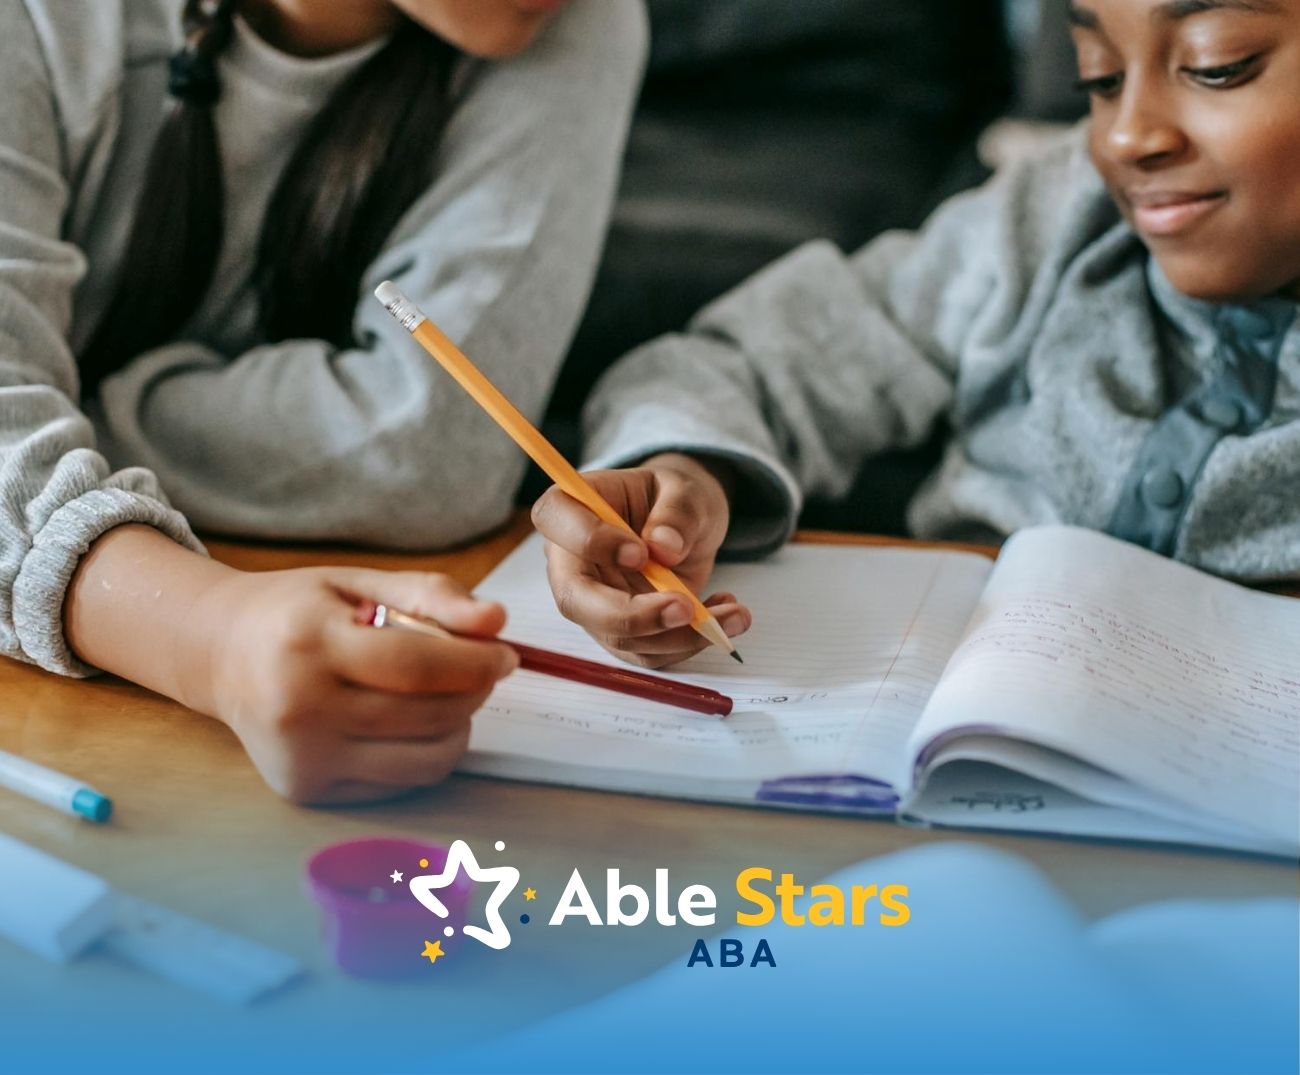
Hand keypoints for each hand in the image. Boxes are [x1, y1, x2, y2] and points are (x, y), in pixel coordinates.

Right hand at [190, 567, 517, 803]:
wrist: (221, 654)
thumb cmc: (299, 612)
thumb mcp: (360, 582)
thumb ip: (431, 595)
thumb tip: (496, 622)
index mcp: (308, 643)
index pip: (415, 665)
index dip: (475, 662)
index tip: (506, 654)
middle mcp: (298, 707)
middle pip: (426, 715)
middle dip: (474, 691)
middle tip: (482, 668)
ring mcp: (301, 756)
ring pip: (424, 758)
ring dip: (458, 725)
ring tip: (447, 694)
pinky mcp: (306, 789)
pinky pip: (401, 781)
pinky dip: (426, 752)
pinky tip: (411, 721)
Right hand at [530, 453, 751, 667]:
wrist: (687, 525)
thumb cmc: (673, 499)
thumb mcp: (685, 489)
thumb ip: (677, 511)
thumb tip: (664, 547)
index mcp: (572, 508)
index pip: (556, 522)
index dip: (590, 541)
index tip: (639, 552)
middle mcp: (572, 561)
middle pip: (575, 600)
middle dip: (631, 615)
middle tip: (685, 608)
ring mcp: (594, 603)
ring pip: (618, 637)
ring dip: (678, 636)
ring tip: (732, 615)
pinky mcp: (622, 632)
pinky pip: (648, 653)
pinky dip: (690, 643)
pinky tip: (722, 616)